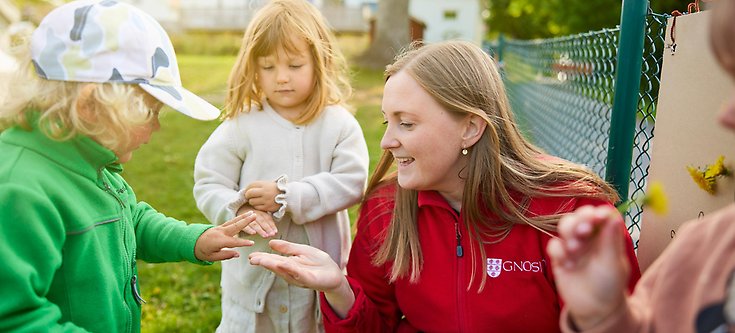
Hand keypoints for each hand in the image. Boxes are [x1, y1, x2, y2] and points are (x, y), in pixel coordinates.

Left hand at [194, 212, 255, 260]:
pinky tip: (245, 216)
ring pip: (234, 222)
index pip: (233, 242)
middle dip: (245, 221)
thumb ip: (225, 255)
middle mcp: (220, 233)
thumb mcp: (212, 257)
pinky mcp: (220, 227)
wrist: (191, 242)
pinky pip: (231, 222)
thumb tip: (237, 254)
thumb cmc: (202, 252)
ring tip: (252, 213)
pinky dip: (239, 218)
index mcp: (218, 242)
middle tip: (255, 216)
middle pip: (235, 226)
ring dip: (244, 217)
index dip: (243, 243)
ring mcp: (220, 228)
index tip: (252, 243)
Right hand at [236, 204, 277, 237]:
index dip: (272, 225)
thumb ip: (267, 222)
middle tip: (271, 234)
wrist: (239, 207)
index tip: (275, 232)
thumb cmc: (253, 214)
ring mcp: (248, 217)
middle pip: (262, 221)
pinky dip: (249, 229)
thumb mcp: (261, 215)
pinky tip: (253, 233)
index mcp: (261, 212)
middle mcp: (255, 214)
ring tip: (265, 235)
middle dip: (267, 228)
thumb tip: (275, 231)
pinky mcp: (240, 221)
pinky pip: (245, 225)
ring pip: (254, 224)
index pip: (267, 219)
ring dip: (260, 230)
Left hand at [244, 180, 280, 212]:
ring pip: (252, 201)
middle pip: (249, 193)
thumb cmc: (275, 190)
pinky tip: (260, 204)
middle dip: (247, 195)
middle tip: (249, 197)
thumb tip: (246, 190)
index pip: (250, 185)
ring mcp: (266, 200)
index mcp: (264, 184)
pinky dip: (257, 206)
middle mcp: (265, 191)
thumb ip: (258, 186)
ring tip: (256, 200)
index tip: (247, 191)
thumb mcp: (268, 184)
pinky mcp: (268, 207)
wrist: (287, 196)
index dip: (247, 188)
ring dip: (252, 201)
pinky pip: (257, 207)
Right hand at [249, 240, 354, 317]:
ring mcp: (299, 276)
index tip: (250, 256)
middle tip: (251, 258)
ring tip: (261, 260)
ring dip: (272, 265)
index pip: (273, 260)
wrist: (334, 274)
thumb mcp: (302, 251)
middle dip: (263, 262)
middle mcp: (291, 272)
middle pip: (275, 266)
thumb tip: (270, 243)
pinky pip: (298, 273)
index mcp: (288, 264)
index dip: (262, 258)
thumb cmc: (318, 262)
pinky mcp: (309, 279)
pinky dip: (289, 268)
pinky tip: (281, 263)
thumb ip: (287, 247)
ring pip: (284, 269)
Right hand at [547, 205, 629, 329]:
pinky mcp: (560, 257)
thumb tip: (614, 216)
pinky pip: (554, 245)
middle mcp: (589, 237)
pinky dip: (559, 251)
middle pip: (580, 216)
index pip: (601, 214)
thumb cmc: (609, 286)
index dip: (597, 212)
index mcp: (606, 235)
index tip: (597, 217)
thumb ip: (611, 240)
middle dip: (580, 220)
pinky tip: (569, 265)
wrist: (594, 309)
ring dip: (569, 234)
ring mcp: (573, 246)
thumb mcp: (613, 264)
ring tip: (575, 250)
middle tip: (584, 231)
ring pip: (565, 226)